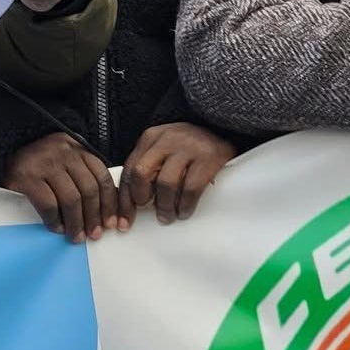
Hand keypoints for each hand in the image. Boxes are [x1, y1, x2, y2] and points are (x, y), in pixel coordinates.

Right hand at [2, 132, 118, 241]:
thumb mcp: (63, 162)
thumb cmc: (36, 164)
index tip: (112, 222)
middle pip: (89, 189)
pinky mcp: (26, 177)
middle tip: (94, 234)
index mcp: (76, 148)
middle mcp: (63, 152)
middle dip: (94, 216)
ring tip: (76, 236)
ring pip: (71, 199)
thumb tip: (104, 210)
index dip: (110, 202)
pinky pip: (49, 205)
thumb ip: (81, 176)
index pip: (101, 176)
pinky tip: (57, 228)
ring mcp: (44, 163)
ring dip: (76, 223)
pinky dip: (55, 221)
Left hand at [120, 123, 234, 226]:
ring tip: (169, 216)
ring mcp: (188, 147)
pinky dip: (185, 205)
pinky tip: (185, 211)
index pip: (128, 169)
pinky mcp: (208, 157)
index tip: (124, 221)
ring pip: (165, 183)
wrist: (225, 128)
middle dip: (141, 198)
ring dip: (165, 206)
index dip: (124, 199)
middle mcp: (167, 139)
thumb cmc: (190, 146)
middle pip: (141, 173)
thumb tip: (133, 202)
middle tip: (150, 210)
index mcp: (151, 137)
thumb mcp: (165, 148)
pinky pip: (190, 188)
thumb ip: (149, 167)